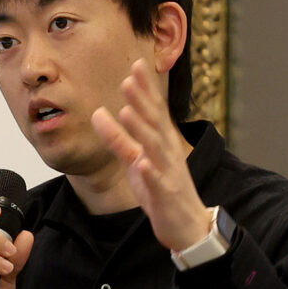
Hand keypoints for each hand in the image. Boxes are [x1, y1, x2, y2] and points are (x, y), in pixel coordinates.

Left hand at [90, 56, 212, 253]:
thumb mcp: (136, 160)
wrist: (188, 225)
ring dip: (141, 129)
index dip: (145, 88)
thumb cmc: (161, 188)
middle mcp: (167, 152)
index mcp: (162, 141)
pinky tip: (141, 163)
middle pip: (155, 123)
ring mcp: (168, 173)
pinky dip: (150, 173)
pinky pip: (157, 183)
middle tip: (128, 79)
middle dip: (142, 101)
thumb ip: (119, 138)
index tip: (137, 63)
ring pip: (154, 148)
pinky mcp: (166, 195)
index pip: (154, 109)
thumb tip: (99, 113)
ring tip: (127, 111)